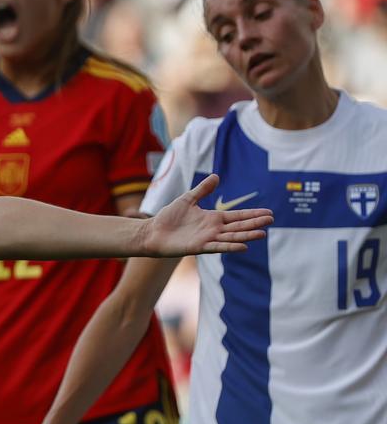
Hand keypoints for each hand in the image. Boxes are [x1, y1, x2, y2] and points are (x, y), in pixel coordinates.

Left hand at [145, 174, 272, 255]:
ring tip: (262, 233)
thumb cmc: (168, 217)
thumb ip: (202, 190)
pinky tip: (243, 246)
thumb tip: (216, 177)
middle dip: (254, 223)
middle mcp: (213, 229)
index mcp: (212, 218)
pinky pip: (217, 247)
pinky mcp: (198, 247)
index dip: (252, 214)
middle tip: (271, 220)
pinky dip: (230, 247)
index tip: (268, 213)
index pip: (237, 216)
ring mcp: (207, 239)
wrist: (152, 232)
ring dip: (246, 236)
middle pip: (238, 226)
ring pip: (231, 237)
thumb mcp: (187, 199)